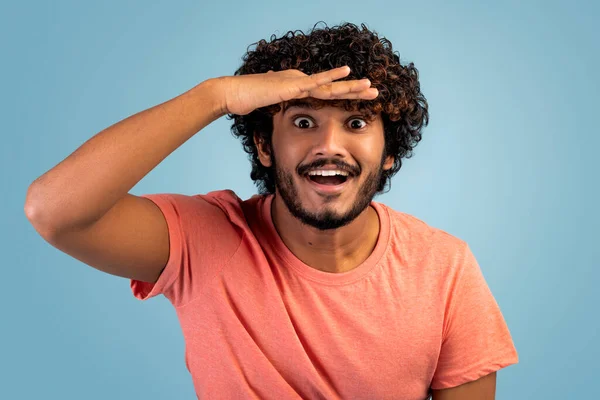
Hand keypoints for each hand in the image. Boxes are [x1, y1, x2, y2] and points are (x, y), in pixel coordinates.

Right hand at [221, 66, 377, 115]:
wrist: (233, 94)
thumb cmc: (246, 99)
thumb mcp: (267, 104)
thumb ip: (276, 101)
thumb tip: (278, 100)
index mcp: (297, 87)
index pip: (325, 94)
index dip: (344, 96)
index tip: (360, 99)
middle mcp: (301, 82)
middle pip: (333, 89)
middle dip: (355, 92)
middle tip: (375, 93)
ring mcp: (298, 82)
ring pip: (330, 86)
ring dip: (352, 86)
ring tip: (371, 86)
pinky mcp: (292, 84)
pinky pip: (316, 81)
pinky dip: (332, 76)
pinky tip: (348, 72)